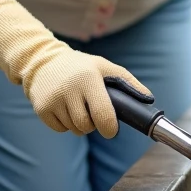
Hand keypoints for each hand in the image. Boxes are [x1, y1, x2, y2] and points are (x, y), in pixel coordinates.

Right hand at [0, 0, 151, 136]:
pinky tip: (65, 108)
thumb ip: (129, 82)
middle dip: (94, 124)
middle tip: (93, 112)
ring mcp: (53, 100)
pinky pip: (60, 129)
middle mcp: (69, 90)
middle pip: (87, 126)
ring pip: (74, 129)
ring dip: (80, 124)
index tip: (111, 130)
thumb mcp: (104, 67)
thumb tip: (149, 99)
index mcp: (88, 79)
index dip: (109, 128)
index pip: (102, 115)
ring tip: (78, 106)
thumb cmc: (81, 66)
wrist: (42, 61)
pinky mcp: (41, 109)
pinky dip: (66, 124)